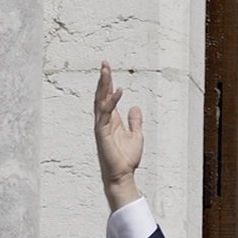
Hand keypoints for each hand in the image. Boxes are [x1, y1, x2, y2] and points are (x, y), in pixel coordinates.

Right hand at [94, 61, 144, 210]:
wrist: (123, 174)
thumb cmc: (126, 158)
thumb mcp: (136, 135)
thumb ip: (135, 121)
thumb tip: (135, 107)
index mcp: (112, 120)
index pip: (108, 97)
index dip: (108, 83)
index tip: (107, 68)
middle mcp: (104, 120)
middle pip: (101, 95)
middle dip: (103, 79)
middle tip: (104, 63)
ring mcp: (102, 126)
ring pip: (100, 101)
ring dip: (103, 86)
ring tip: (106, 70)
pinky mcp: (102, 133)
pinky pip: (105, 114)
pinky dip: (111, 102)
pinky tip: (118, 91)